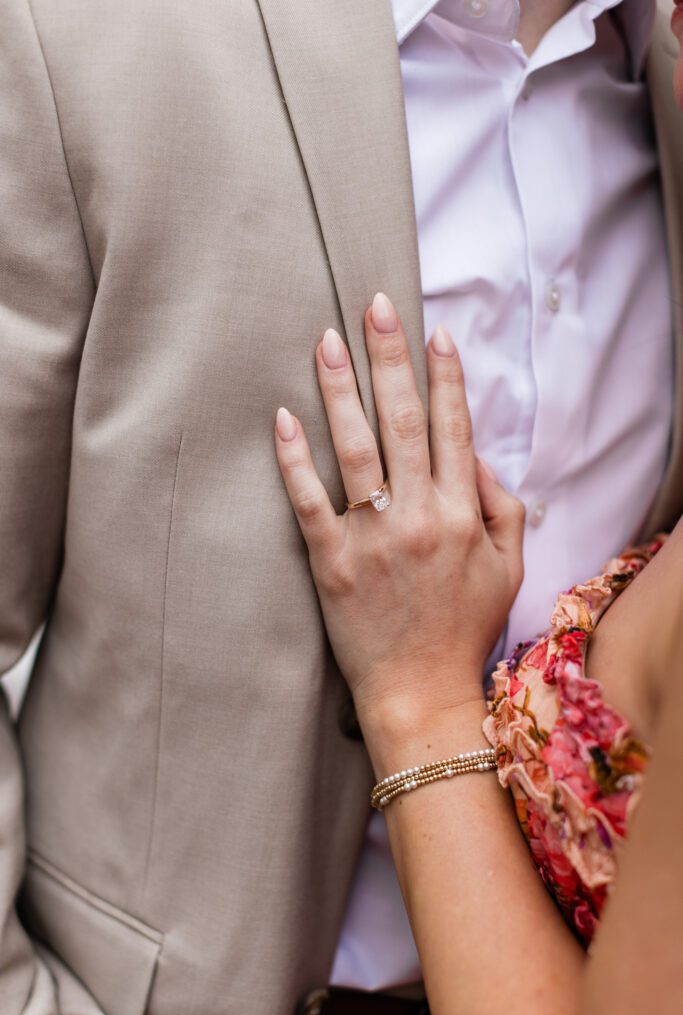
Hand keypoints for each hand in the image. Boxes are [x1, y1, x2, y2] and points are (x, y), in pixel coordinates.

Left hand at [274, 293, 523, 737]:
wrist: (420, 693)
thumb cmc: (464, 629)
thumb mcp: (508, 568)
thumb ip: (503, 506)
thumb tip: (477, 455)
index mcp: (464, 513)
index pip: (454, 428)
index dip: (445, 376)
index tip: (432, 333)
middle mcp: (420, 516)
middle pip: (404, 422)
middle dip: (390, 358)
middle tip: (374, 306)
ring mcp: (372, 538)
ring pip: (355, 448)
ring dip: (340, 389)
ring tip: (326, 341)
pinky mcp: (330, 562)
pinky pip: (308, 500)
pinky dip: (294, 459)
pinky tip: (282, 418)